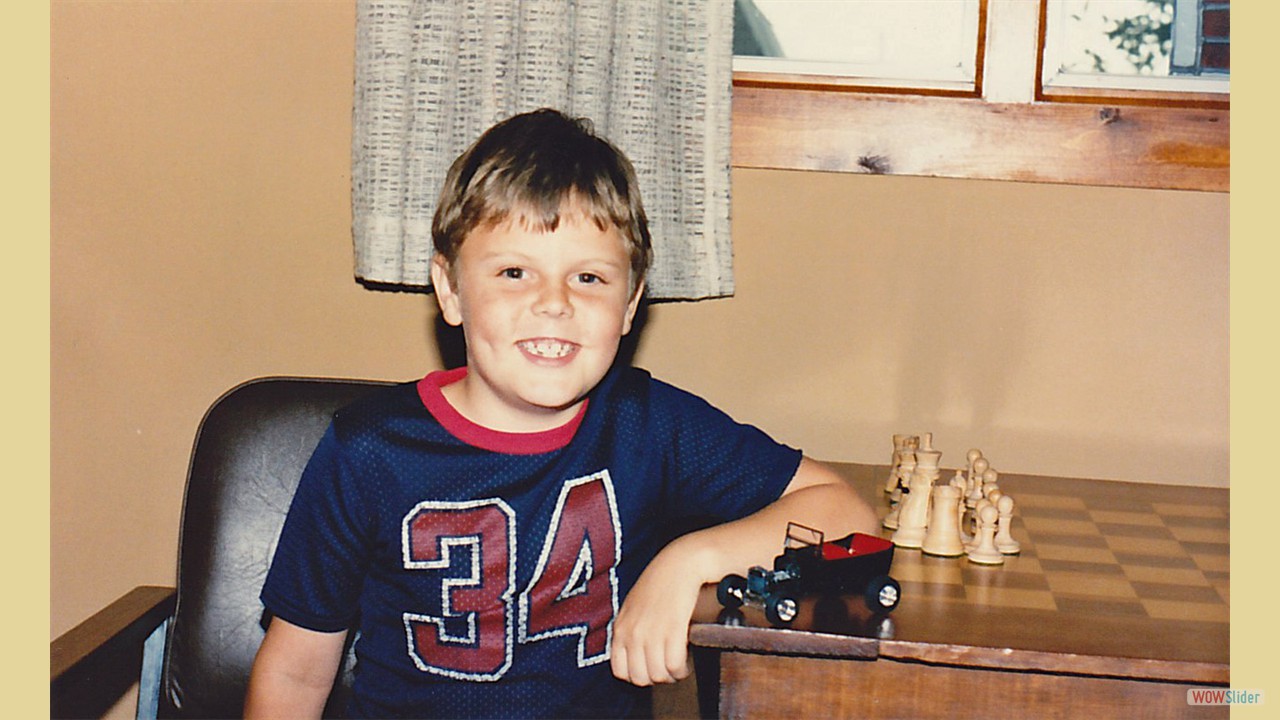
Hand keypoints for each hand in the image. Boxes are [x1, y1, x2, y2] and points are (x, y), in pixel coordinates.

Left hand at [609, 538, 707, 685]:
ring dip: (671, 675)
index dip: (637, 675)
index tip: (649, 669)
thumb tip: (635, 658)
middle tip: (667, 668)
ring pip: (659, 675)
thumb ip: (629, 632)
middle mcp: (632, 633)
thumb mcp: (633, 608)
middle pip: (640, 678)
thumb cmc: (659, 584)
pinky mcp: (673, 629)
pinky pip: (675, 665)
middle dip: (656, 678)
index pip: (619, 672)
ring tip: (678, 665)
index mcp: (620, 628)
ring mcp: (652, 632)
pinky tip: (686, 660)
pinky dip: (682, 669)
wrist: (679, 564)